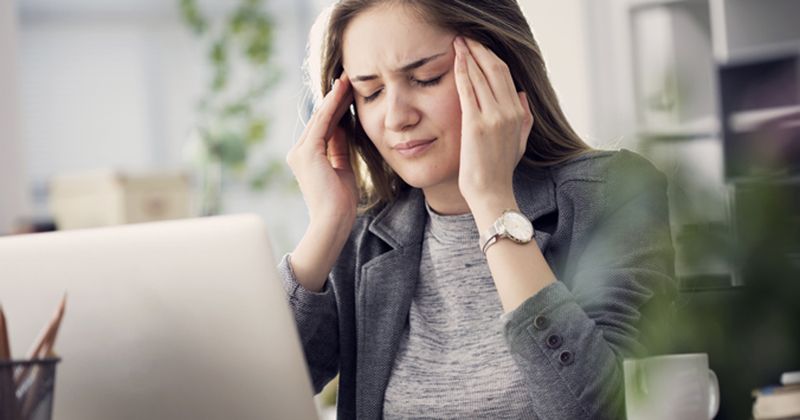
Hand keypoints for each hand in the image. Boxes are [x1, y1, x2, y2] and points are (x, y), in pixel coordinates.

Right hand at [286, 75, 357, 230]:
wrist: (332, 221)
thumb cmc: (340, 202)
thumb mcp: (342, 167)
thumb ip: (339, 147)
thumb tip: (343, 126)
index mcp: (307, 157)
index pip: (324, 127)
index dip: (336, 108)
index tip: (349, 92)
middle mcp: (299, 152)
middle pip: (321, 119)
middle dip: (335, 98)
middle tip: (348, 78)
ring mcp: (300, 152)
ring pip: (321, 118)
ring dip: (335, 97)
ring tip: (346, 79)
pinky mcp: (307, 152)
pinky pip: (322, 123)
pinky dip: (332, 106)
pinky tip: (341, 92)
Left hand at [453, 36, 533, 208]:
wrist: (491, 192)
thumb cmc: (500, 170)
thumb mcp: (519, 142)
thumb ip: (524, 117)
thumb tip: (523, 94)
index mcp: (518, 113)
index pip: (505, 75)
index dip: (491, 56)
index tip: (479, 46)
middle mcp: (509, 111)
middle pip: (495, 69)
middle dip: (480, 49)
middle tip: (466, 38)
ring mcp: (493, 117)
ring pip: (482, 75)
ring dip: (469, 55)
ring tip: (458, 43)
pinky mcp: (476, 125)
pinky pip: (468, 90)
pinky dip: (462, 72)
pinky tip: (456, 60)